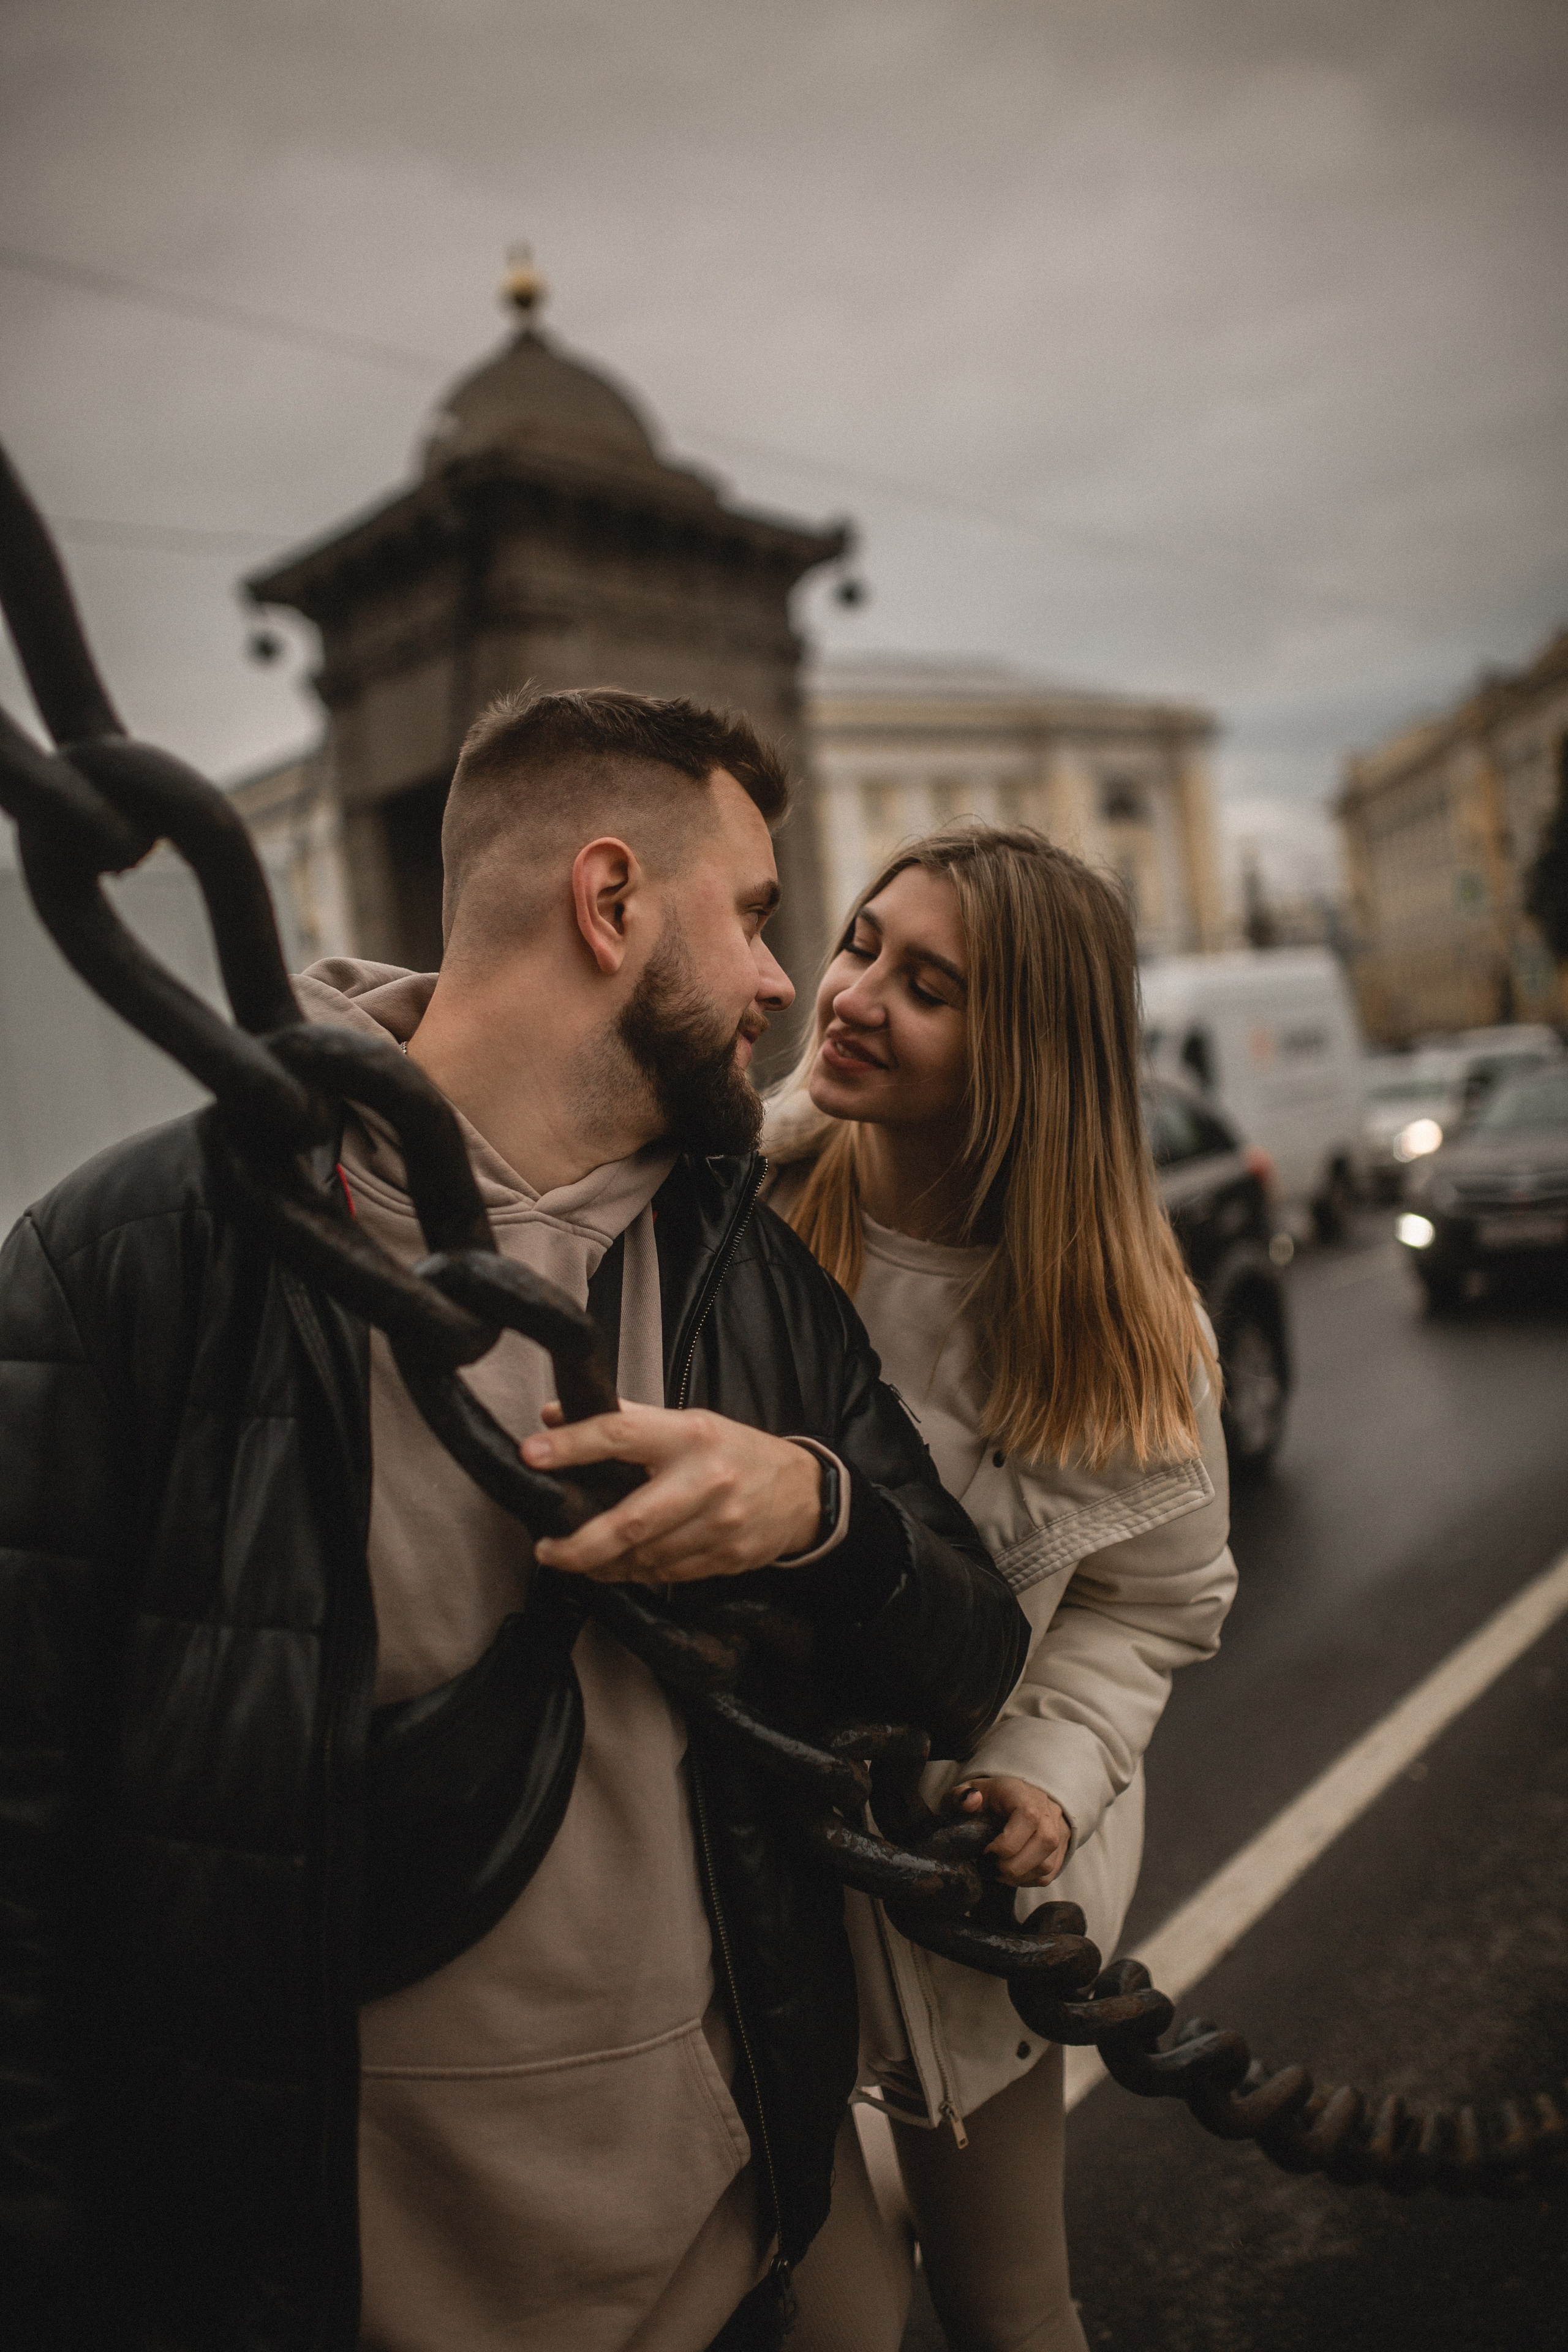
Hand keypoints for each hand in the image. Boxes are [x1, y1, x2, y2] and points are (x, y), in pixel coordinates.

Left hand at [523, 1402, 821, 1584]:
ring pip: (644, 1556)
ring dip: (604, 1563)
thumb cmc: (734, 1451)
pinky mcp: (725, 1558)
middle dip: (580, 1544)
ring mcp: (718, 1524)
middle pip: (629, 1521)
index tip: (532, 1454)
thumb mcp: (687, 1423)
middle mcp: (705, 1480)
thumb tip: (554, 1414)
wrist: (801, 1492)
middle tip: (547, 1548)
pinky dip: (636, 1573)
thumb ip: (624, 1420)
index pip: (620, 1434)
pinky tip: (622, 1565)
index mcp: (689, 1435)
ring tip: (581, 1556)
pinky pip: (666, 1575)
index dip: (572, 1445)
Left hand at [953, 1775, 1070, 1887]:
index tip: (987, 1850)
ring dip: (1020, 1876)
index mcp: (1022, 1793)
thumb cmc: (988, 1797)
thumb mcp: (969, 1791)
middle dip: (1013, 1865)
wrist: (1016, 1795)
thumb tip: (971, 1802)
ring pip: (1048, 1862)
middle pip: (1044, 1842)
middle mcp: (1046, 1809)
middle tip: (991, 1867)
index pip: (1028, 1816)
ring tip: (999, 1873)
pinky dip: (1029, 1880)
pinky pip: (1051, 1872)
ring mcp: (1058, 1828)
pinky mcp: (1062, 1846)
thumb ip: (960, 1796)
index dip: (1008, 1842)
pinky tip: (1012, 1875)